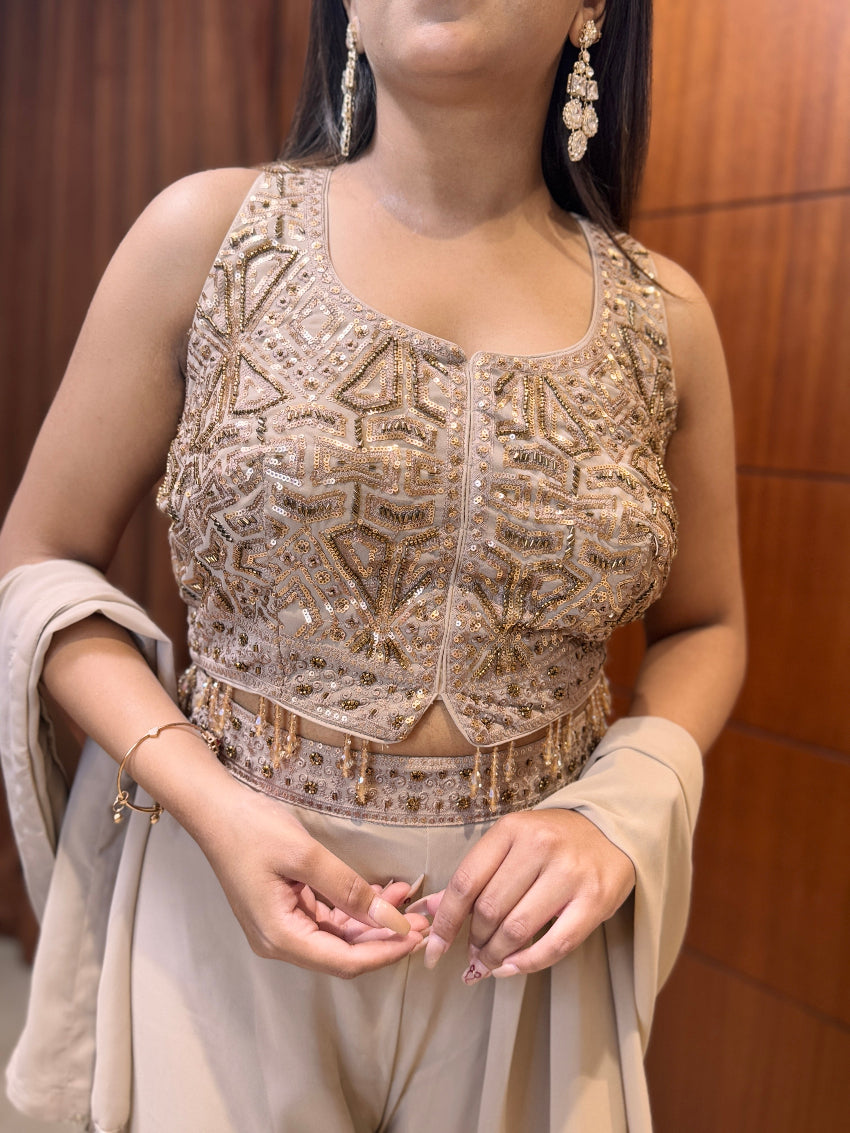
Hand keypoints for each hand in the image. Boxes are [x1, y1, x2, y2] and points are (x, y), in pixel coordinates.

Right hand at [189, 782, 428, 977]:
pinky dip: (356, 906)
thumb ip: (349, 891)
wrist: (215, 809)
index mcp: (281, 936)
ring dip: (375, 920)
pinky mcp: (287, 908)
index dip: (385, 953)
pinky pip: (329, 916)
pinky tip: (383, 890)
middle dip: (386, 938)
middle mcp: (281, 940)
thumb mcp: (306, 856)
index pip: (344, 961)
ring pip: (340, 935)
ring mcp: (283, 925)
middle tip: (424, 919)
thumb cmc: (253, 830)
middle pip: (344, 953)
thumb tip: (392, 921)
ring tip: (408, 898)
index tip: (419, 936)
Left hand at [420, 809, 634, 980]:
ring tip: (487, 964)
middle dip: (473, 941)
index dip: (444, 921)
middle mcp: (540, 846)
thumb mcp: (511, 844)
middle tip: (471, 955)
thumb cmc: (552, 841)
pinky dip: (527, 964)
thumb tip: (427, 910)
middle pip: (489, 909)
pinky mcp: (596, 900)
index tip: (432, 949)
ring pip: (517, 929)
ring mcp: (570, 873)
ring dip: (494, 956)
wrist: (612, 831)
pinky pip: (555, 944)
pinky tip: (511, 967)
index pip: (466, 882)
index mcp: (512, 829)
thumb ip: (474, 875)